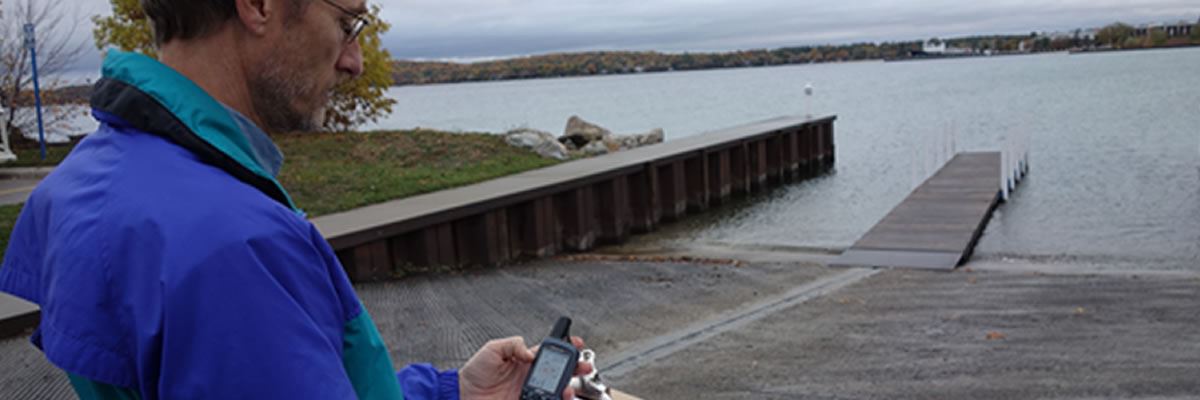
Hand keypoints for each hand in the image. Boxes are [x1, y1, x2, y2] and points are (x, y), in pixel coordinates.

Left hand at [459, 336, 592, 399]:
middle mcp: (530, 377)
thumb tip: (531, 351)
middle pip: (559, 372)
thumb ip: (512, 344)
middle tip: (584, 367)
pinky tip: (556, 397)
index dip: (565, 347)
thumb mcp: (491, 350)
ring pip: (556, 391)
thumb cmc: (474, 374)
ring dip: (566, 389)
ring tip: (567, 389)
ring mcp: (529, 393)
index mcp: (524, 361)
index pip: (549, 352)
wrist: (462, 396)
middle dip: (575, 368)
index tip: (577, 344)